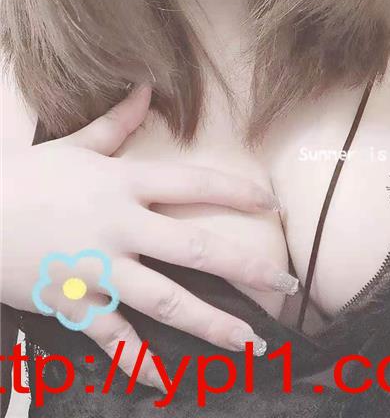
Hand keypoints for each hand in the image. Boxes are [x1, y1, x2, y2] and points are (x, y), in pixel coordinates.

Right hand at [2, 84, 296, 389]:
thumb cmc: (28, 177)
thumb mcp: (74, 145)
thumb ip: (116, 122)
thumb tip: (145, 88)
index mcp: (124, 183)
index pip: (194, 185)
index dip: (237, 193)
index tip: (271, 204)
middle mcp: (121, 226)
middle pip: (197, 248)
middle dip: (247, 267)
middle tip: (284, 284)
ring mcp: (100, 268)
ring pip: (167, 300)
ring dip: (213, 322)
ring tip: (249, 342)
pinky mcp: (74, 303)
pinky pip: (113, 336)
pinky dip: (137, 360)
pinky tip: (164, 379)